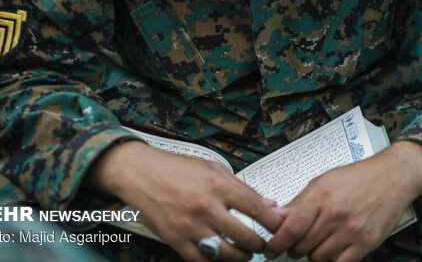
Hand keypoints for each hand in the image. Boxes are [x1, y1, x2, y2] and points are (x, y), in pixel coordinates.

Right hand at [88, 141, 284, 260]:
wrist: (141, 174)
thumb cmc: (176, 168)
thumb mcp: (214, 169)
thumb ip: (243, 189)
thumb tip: (269, 204)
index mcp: (218, 185)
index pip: (256, 209)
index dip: (274, 222)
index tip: (281, 226)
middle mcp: (206, 207)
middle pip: (245, 236)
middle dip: (261, 244)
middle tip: (265, 243)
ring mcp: (191, 226)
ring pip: (226, 253)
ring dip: (242, 256)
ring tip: (245, 252)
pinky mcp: (176, 240)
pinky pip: (202, 261)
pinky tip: (222, 256)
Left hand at [264, 141, 421, 261]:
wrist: (393, 177)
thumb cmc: (358, 177)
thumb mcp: (323, 180)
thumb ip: (300, 201)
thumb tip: (277, 216)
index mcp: (322, 195)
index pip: (291, 226)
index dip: (277, 242)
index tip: (270, 248)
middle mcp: (336, 213)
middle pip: (302, 245)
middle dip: (294, 247)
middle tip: (296, 242)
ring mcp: (352, 230)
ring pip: (318, 257)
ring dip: (313, 254)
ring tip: (317, 243)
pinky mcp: (366, 243)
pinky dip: (333, 260)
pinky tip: (332, 251)